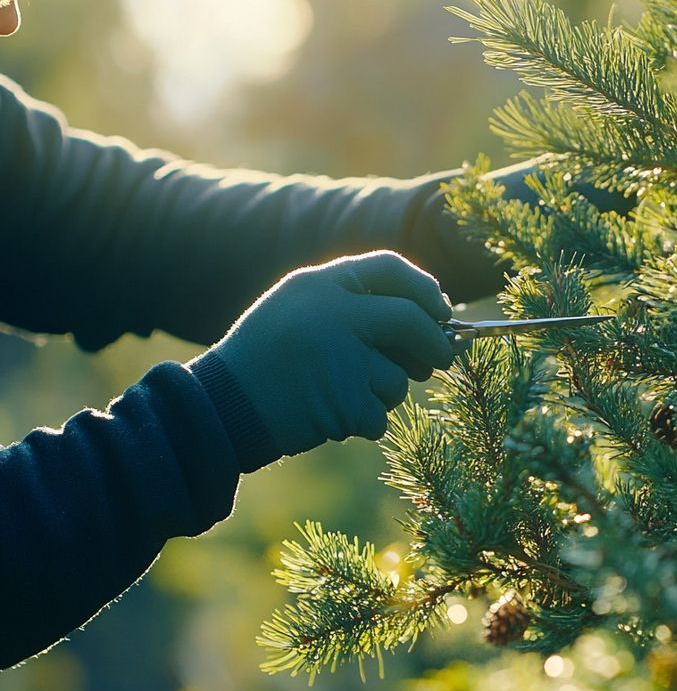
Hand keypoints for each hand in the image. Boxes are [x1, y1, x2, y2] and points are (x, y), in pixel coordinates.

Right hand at [192, 251, 453, 456]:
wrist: (220, 408)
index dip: (424, 289)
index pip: (390, 268)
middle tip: (443, 359)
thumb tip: (443, 321)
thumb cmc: (268, 359)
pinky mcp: (343, 402)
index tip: (442, 310)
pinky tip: (327, 415)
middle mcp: (333, 314)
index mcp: (320, 284)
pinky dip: (362, 422)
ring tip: (336, 392)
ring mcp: (340, 359)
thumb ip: (360, 307)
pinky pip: (379, 416)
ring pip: (397, 380)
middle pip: (411, 321)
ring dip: (383, 393)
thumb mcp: (301, 310)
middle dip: (435, 344)